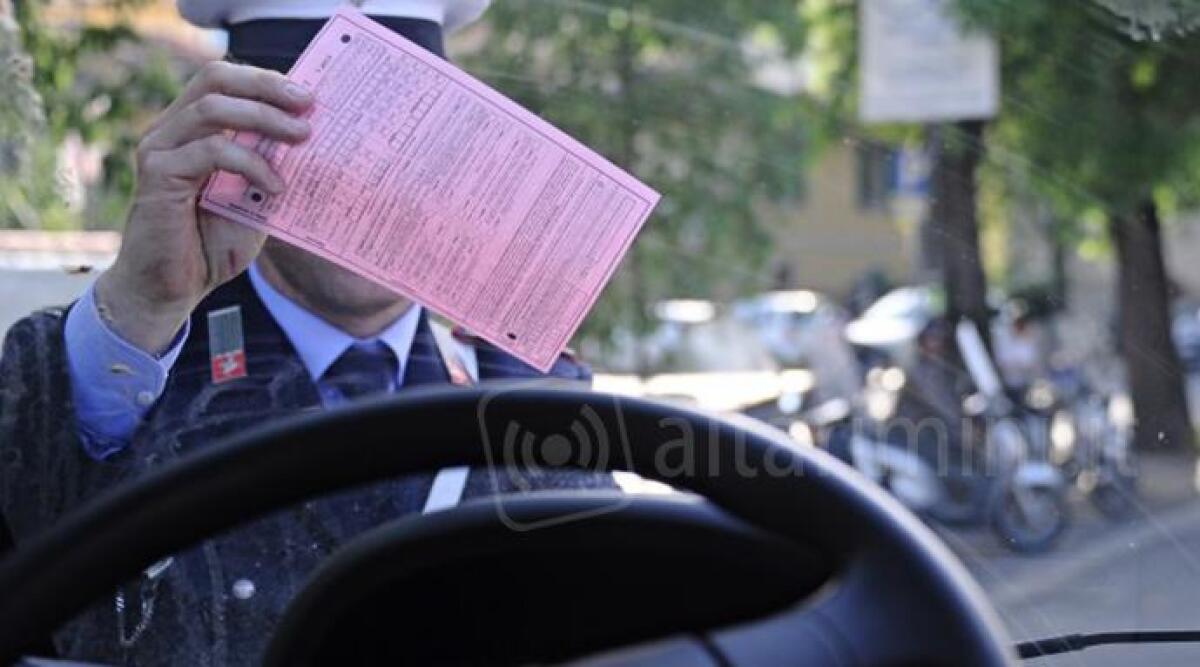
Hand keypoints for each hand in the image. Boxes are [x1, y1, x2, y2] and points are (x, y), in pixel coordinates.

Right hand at [97, 61, 313, 354]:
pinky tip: (276, 186)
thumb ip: (270, 167)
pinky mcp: (158, 174)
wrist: (171, 290)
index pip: (225, 81)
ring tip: (302, 137)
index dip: (265, 81)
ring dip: (264, 118)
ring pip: (213, 108)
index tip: (308, 96)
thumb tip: (313, 141)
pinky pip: (211, 151)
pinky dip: (250, 163)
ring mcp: (159, 148)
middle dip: (267, 86)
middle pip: (215, 79)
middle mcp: (169, 130)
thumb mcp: (253, 200)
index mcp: (190, 129)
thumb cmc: (209, 246)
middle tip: (308, 103)